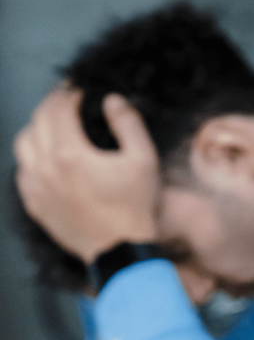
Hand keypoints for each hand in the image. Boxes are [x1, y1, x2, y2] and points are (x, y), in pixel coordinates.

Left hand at [14, 88, 159, 263]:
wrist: (119, 250)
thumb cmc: (134, 205)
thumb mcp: (144, 160)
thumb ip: (128, 124)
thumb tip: (112, 100)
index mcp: (70, 154)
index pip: (59, 110)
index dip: (69, 94)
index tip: (80, 89)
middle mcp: (45, 168)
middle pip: (37, 122)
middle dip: (52, 104)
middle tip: (67, 98)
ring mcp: (36, 188)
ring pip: (23, 144)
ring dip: (37, 127)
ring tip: (54, 123)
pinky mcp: (35, 204)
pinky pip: (22, 171)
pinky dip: (32, 156)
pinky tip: (48, 156)